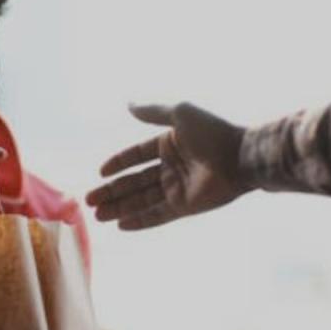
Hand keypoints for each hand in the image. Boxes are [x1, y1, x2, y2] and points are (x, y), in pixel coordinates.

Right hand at [86, 102, 251, 230]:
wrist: (241, 156)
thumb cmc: (213, 132)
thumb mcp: (179, 113)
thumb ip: (152, 111)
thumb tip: (128, 104)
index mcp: (169, 144)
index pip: (136, 155)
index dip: (118, 164)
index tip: (100, 172)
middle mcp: (171, 167)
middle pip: (134, 181)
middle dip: (111, 192)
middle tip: (89, 201)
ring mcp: (177, 188)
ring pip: (141, 200)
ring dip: (119, 207)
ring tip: (97, 215)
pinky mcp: (185, 207)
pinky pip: (157, 215)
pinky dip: (139, 221)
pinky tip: (120, 225)